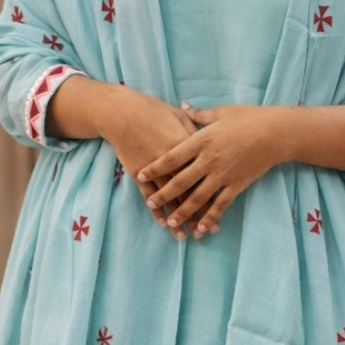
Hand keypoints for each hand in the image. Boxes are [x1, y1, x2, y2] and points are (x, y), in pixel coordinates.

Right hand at [100, 86, 208, 240]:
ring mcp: (154, 169)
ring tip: (185, 235)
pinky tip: (163, 223)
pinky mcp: (138, 173)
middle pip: (189, 191)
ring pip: (170, 198)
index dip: (214, 192)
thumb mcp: (178, 115)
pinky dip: (156, 210)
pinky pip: (149, 195)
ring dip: (177, 218)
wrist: (121, 112)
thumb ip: (197, 127)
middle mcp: (173, 162)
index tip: (223, 207)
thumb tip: (212, 130)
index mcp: (187, 146)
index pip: (204, 174)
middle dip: (198, 213)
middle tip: (208, 231)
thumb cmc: (151, 109)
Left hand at [136, 101, 285, 234]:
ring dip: (183, 211)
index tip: (140, 174)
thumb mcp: (222, 112)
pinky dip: (210, 217)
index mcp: (203, 140)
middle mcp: (210, 160)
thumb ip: (199, 114)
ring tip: (171, 221)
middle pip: (181, 181)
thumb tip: (182, 106)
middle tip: (150, 202)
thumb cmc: (249, 118)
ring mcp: (223, 174)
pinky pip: (221, 205)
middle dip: (163, 194)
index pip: (172, 156)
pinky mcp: (237, 184)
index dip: (155, 167)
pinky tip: (201, 228)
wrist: (277, 132)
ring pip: (198, 197)